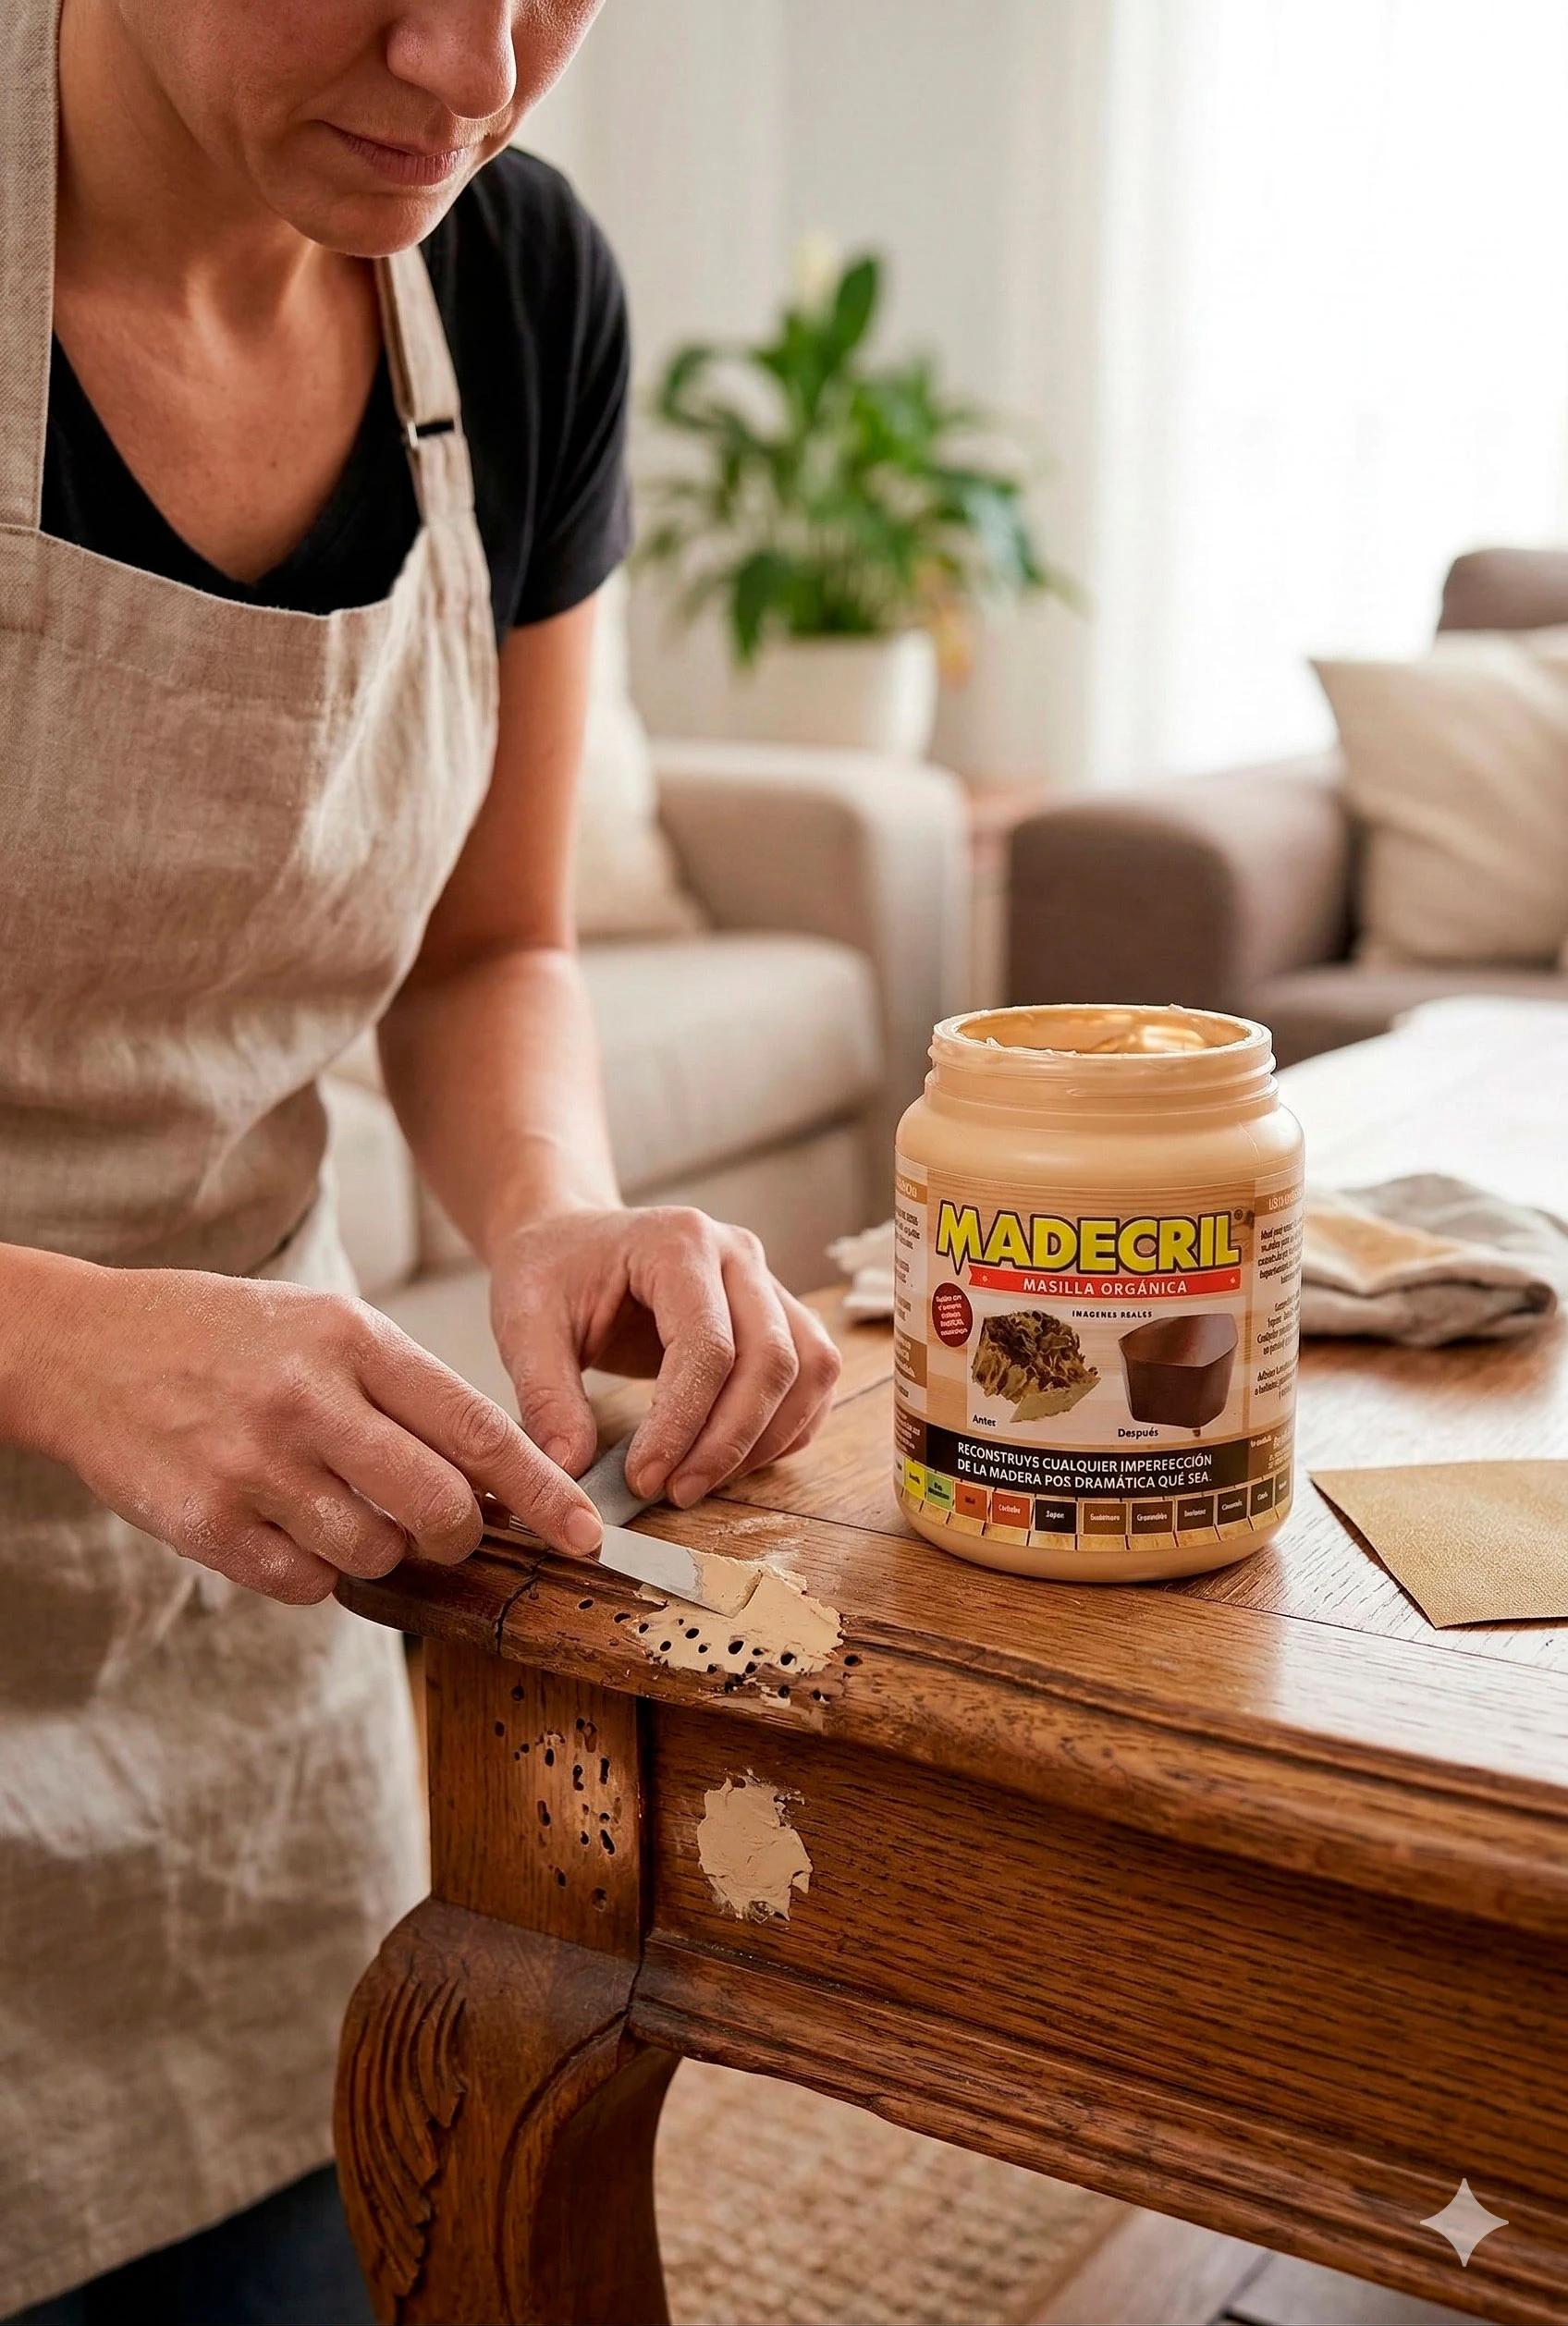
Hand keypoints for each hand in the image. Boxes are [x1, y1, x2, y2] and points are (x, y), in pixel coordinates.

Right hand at [12, 1255, 603, 1603]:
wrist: (88, 1347)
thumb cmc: (229, 1338)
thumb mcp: (327, 1328)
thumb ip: (408, 1394)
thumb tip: (495, 1482)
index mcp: (354, 1340)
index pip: (476, 1429)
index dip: (542, 1492)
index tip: (589, 1536)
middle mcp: (309, 1400)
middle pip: (438, 1507)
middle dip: (459, 1534)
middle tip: (445, 1528)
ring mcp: (255, 1465)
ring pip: (375, 1553)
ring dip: (377, 1550)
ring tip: (334, 1503)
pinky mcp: (208, 1523)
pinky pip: (306, 1584)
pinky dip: (314, 1572)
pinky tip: (286, 1523)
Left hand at [489, 1208, 841, 1505]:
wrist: (570, 1240)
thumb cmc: (549, 1272)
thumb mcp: (524, 1324)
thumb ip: (544, 1394)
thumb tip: (570, 1470)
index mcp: (678, 1242)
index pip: (709, 1346)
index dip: (683, 1424)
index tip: (643, 1479)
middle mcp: (738, 1255)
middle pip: (772, 1359)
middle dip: (729, 1442)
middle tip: (675, 1492)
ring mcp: (766, 1281)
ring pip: (808, 1369)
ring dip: (766, 1439)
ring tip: (702, 1480)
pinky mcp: (778, 1315)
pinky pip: (812, 1376)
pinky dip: (786, 1428)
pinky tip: (735, 1460)